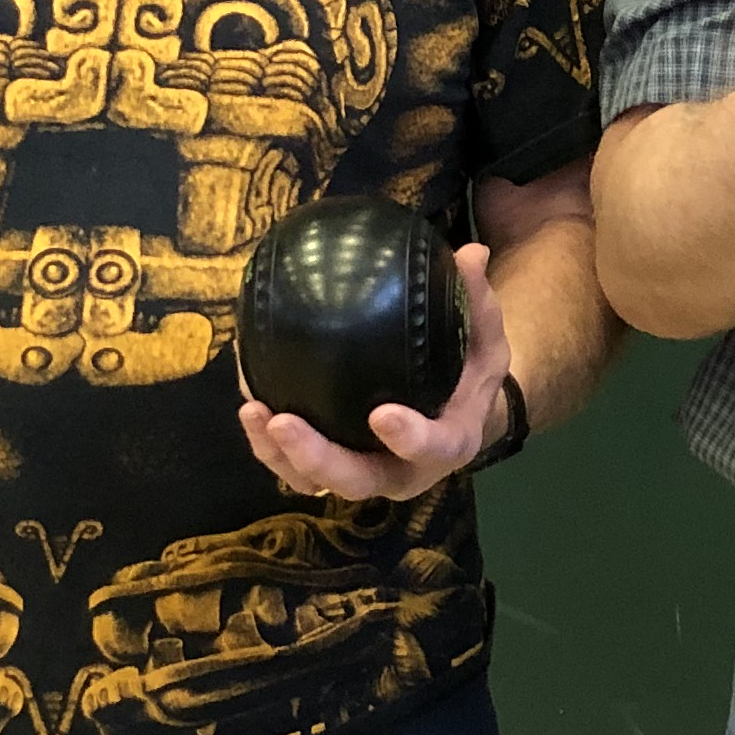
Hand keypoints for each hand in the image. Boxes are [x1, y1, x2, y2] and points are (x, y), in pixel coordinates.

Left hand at [239, 241, 516, 501]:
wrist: (453, 409)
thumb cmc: (469, 370)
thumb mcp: (484, 336)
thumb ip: (477, 300)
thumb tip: (471, 252)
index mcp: (449, 443)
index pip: (435, 448)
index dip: (411, 439)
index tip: (382, 414)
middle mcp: (404, 470)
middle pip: (360, 481)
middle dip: (319, 459)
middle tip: (284, 422)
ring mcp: (363, 471)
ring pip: (316, 481)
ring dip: (280, 455)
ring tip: (254, 412)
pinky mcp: (331, 465)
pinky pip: (294, 464)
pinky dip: (267, 441)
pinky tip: (249, 400)